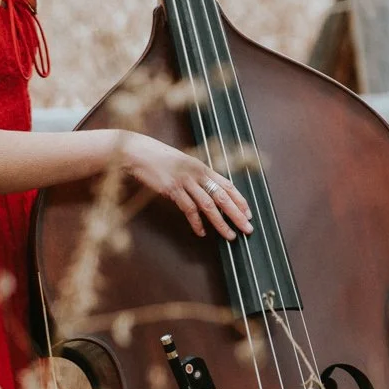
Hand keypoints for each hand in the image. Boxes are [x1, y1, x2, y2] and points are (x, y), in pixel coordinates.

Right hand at [119, 134, 252, 239]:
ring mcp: (185, 181)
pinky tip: (202, 232)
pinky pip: (188, 209)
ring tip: (230, 235)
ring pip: (208, 205)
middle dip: (237, 214)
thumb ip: (198, 178)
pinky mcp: (172, 189)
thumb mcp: (184, 165)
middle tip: (247, 229)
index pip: (228, 185)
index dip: (240, 200)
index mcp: (203, 167)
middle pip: (223, 196)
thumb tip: (209, 194)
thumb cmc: (160, 159)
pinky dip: (196, 222)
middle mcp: (197, 173)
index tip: (248, 214)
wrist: (140, 152)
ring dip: (221, 223)